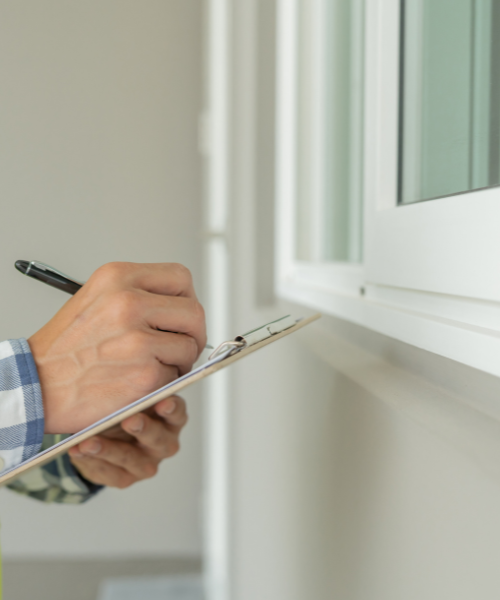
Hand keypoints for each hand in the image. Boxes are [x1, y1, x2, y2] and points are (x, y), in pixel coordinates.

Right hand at [28, 262, 205, 432]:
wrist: (35, 385)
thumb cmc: (65, 347)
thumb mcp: (97, 298)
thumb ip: (138, 293)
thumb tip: (181, 303)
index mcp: (118, 278)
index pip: (180, 278)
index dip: (187, 299)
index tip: (182, 315)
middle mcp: (128, 303)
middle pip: (194, 311)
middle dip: (193, 333)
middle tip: (181, 345)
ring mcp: (138, 339)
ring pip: (189, 345)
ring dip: (179, 360)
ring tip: (154, 364)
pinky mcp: (144, 374)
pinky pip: (176, 376)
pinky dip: (164, 382)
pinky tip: (139, 380)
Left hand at [67, 396, 187, 487]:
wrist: (103, 434)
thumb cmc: (122, 409)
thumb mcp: (131, 397)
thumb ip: (134, 391)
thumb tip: (124, 377)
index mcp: (170, 420)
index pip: (177, 414)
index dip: (172, 409)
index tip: (163, 402)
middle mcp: (163, 444)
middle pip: (159, 440)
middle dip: (144, 429)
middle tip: (129, 420)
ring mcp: (146, 464)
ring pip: (132, 460)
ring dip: (110, 450)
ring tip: (88, 441)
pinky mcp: (126, 478)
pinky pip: (111, 474)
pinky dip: (93, 462)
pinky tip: (79, 451)